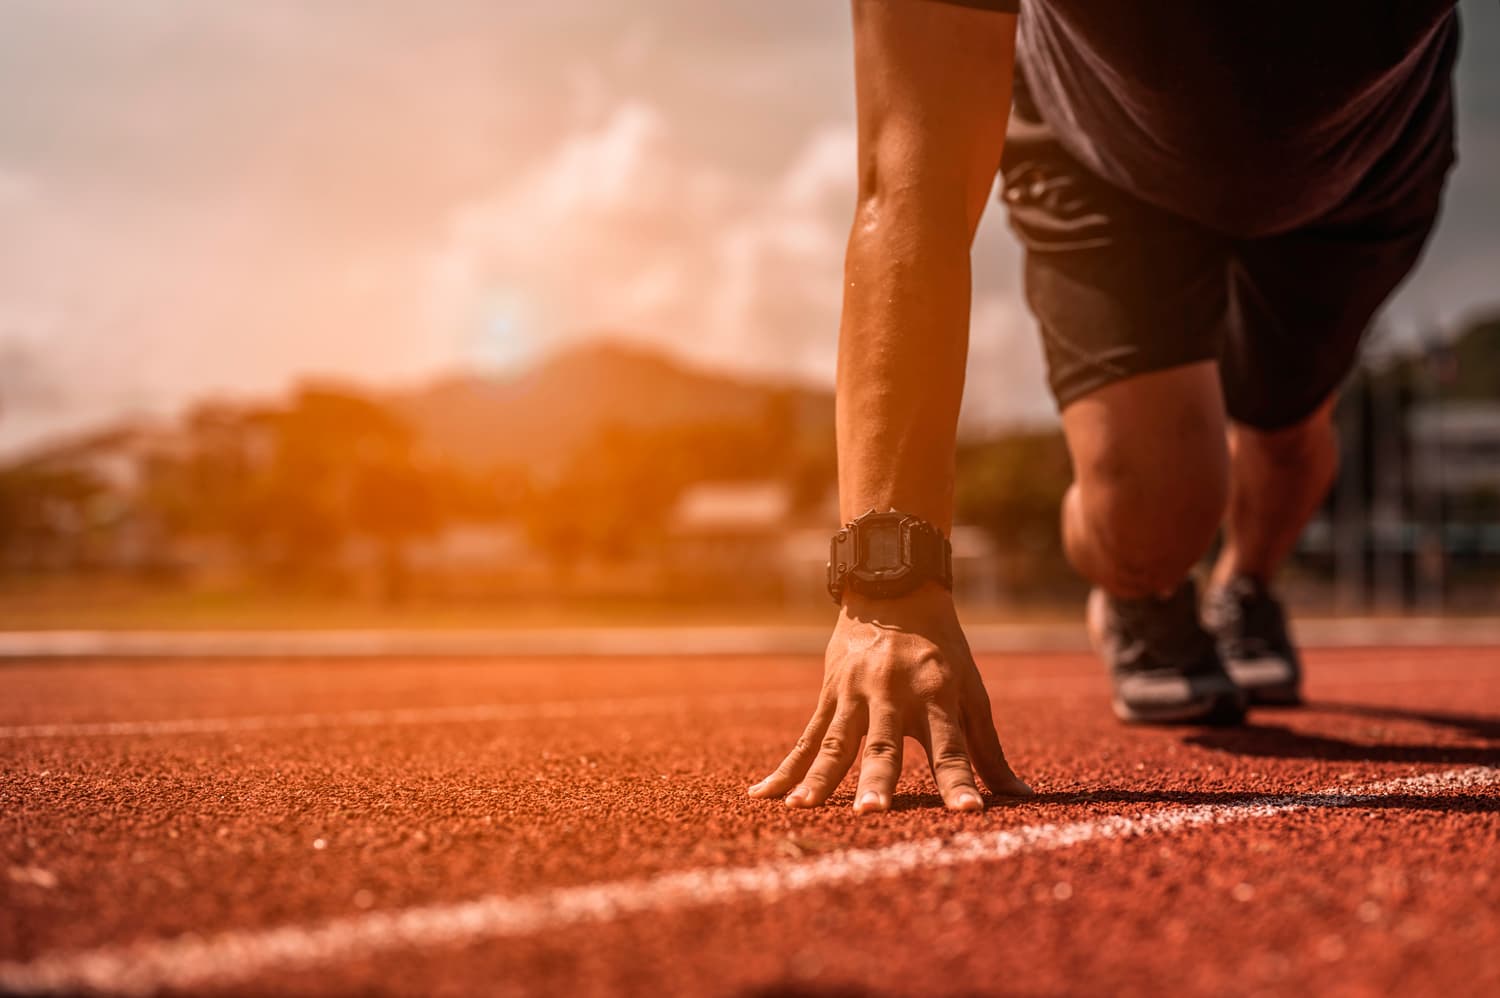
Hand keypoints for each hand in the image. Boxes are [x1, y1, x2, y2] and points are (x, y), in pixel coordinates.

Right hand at [748, 585, 1030, 812]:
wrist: (893, 588)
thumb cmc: (942, 649)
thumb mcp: (970, 692)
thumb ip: (988, 749)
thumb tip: (1020, 799)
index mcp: (937, 695)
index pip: (952, 748)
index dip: (960, 781)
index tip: (970, 814)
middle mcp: (894, 694)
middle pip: (885, 745)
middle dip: (877, 778)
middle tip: (870, 812)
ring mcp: (856, 693)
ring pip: (836, 741)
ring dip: (820, 777)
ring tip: (802, 808)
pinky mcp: (829, 694)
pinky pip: (806, 737)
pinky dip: (786, 769)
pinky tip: (763, 795)